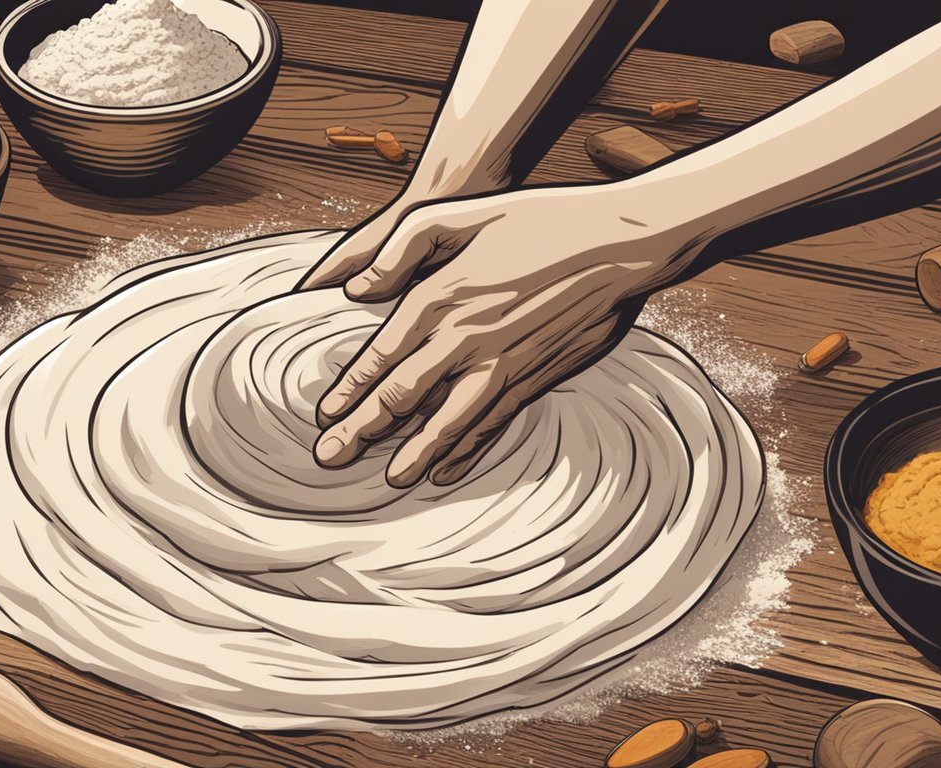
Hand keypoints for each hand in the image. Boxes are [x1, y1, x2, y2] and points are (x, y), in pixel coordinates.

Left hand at [311, 185, 695, 487]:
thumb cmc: (536, 221)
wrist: (616, 244)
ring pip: (447, 422)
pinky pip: (491, 423)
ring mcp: (502, 364)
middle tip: (331, 459)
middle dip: (362, 432)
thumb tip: (356, 287)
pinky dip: (467, 451)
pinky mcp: (534, 377)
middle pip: (403, 398)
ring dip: (414, 454)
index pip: (381, 357)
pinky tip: (448, 470)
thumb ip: (399, 248)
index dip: (349, 390)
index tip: (324, 416)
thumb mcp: (458, 213)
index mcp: (439, 299)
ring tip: (389, 479)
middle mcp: (466, 340)